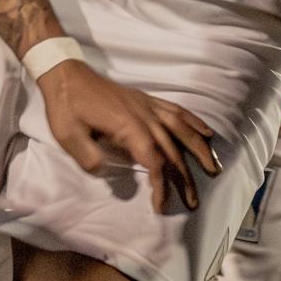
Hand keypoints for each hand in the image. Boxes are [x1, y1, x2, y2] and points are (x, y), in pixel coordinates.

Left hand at [35, 61, 220, 214]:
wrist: (66, 74)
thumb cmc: (66, 106)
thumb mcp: (68, 136)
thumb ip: (89, 158)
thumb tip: (109, 174)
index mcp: (128, 127)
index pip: (153, 162)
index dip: (160, 186)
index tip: (160, 206)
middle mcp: (145, 116)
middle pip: (172, 150)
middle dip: (184, 178)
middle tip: (192, 202)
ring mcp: (148, 106)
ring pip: (182, 129)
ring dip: (199, 150)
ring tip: (213, 168)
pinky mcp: (147, 100)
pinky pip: (177, 111)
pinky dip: (194, 122)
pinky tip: (207, 132)